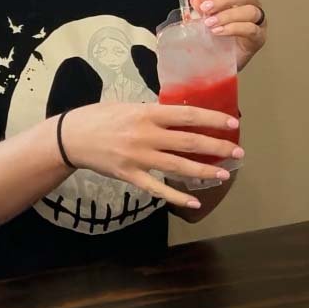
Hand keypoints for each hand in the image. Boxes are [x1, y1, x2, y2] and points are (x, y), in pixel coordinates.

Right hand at [62, 102, 243, 209]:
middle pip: (189, 142)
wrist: (70, 138)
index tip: (232, 124)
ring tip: (223, 174)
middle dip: (217, 147)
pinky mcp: (130, 175)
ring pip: (178, 166)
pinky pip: (157, 189)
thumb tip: (179, 116)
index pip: (188, 116)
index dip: (213, 120)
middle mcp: (146, 136)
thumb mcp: (127, 106)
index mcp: (147, 113)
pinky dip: (177, 196)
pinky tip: (194, 201)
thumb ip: (153, 112)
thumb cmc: (98, 117)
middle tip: (237, 152)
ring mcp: (138, 158)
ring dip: (204, 171)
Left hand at [191, 0, 265, 70]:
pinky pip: (251, 29)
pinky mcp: (258, 38)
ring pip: (250, 10)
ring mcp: (257, 21)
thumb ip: (200, 10)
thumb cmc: (214, 40)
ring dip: (228, 15)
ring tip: (210, 23)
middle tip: (206, 8)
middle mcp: (249, 5)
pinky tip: (219, 32)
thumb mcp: (202, 22)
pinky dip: (234, 28)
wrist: (219, 65)